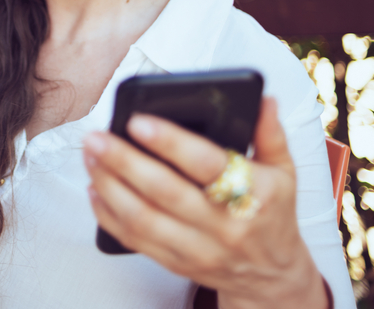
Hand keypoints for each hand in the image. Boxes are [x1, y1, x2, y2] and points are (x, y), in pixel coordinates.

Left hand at [83, 97, 327, 308]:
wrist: (271, 276)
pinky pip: (134, 240)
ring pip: (142, 218)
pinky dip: (108, 214)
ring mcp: (198, 249)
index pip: (206, 164)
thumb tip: (263, 98)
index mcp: (253, 195)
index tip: (138, 121)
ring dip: (109, 185)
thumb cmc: (272, 213)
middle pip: (164, 191)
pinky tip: (95, 189)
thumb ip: (270, 133)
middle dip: (123, 161)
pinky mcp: (177, 264)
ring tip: (90, 156)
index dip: (170, 142)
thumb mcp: (284, 172)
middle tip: (96, 137)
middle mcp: (224, 225)